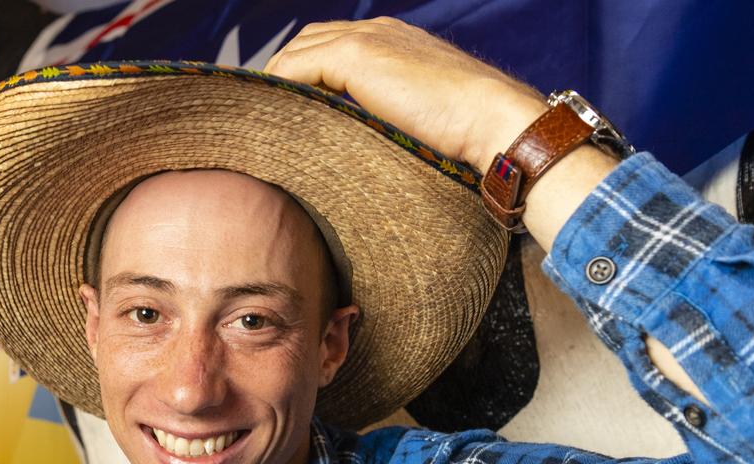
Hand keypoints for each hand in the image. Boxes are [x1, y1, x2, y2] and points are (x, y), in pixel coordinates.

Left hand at [264, 18, 546, 174]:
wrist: (492, 119)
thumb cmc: (467, 131)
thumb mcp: (418, 113)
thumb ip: (389, 112)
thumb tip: (358, 142)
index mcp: (393, 39)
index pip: (331, 44)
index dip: (305, 72)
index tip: (286, 107)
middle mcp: (377, 30)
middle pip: (307, 41)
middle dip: (283, 73)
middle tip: (264, 113)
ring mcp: (366, 39)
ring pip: (297, 52)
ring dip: (277, 82)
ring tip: (262, 118)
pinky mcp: (355, 56)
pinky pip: (296, 67)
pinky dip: (279, 87)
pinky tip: (272, 116)